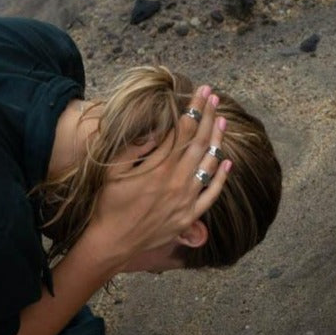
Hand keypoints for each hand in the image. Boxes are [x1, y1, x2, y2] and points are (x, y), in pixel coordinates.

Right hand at [87, 85, 230, 260]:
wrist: (112, 242)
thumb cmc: (108, 204)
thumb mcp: (112, 171)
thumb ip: (133, 148)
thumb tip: (156, 130)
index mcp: (158, 167)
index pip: (183, 130)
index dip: (195, 108)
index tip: (203, 92)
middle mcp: (177, 181)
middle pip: (199, 142)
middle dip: (209, 116)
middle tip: (216, 97)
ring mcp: (186, 200)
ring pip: (209, 164)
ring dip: (218, 140)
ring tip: (223, 121)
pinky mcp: (188, 216)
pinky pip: (211, 194)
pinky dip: (220, 177)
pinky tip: (227, 162)